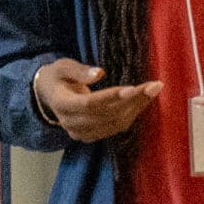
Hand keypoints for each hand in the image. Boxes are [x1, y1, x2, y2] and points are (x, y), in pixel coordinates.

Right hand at [33, 58, 163, 142]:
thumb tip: (99, 73)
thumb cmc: (57, 77)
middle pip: (107, 114)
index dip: (111, 97)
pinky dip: (131, 115)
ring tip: (153, 90)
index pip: (89, 104)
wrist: (49, 96)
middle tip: (154, 85)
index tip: (133, 88)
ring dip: (136, 108)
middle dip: (133, 100)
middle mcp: (71, 123)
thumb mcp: (62, 67)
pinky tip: (143, 101)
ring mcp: (81, 133)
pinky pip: (115, 128)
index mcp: (61, 104)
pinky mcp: (90, 136)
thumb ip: (79, 71)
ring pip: (114, 123)